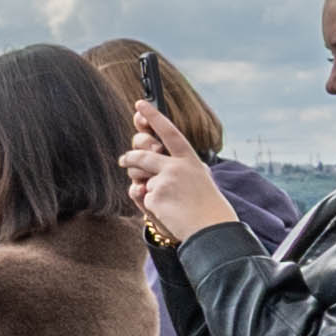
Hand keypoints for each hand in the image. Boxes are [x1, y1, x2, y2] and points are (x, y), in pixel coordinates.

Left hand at [125, 120, 232, 247]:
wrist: (212, 231)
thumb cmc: (207, 209)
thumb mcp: (196, 183)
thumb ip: (171, 173)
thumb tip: (141, 178)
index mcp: (191, 161)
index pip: (169, 133)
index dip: (154, 117)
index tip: (140, 104)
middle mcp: (177, 166)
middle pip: (143, 153)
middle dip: (130, 157)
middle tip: (123, 161)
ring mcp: (164, 180)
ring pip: (138, 175)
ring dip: (140, 182)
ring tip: (160, 197)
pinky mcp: (154, 196)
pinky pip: (141, 195)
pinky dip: (149, 204)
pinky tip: (167, 212)